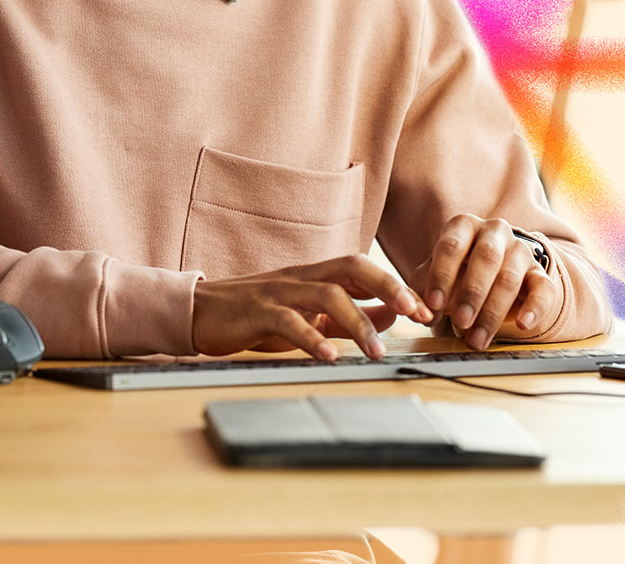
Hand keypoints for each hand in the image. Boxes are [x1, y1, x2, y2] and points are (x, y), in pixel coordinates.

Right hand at [192, 254, 433, 360]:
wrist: (199, 312)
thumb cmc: (254, 314)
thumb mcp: (306, 314)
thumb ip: (345, 315)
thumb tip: (390, 317)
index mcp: (315, 275)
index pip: (364, 269)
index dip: (396, 285)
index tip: (425, 309)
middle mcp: (302, 276)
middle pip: (353, 267)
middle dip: (388, 287)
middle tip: (415, 313)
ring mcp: (280, 291)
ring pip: (328, 295)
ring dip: (358, 322)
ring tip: (376, 351)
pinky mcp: (258, 311)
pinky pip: (290, 321)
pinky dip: (312, 339)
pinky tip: (329, 357)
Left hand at [414, 215, 556, 348]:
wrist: (491, 274)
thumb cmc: (455, 274)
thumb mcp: (433, 279)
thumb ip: (420, 295)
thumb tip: (420, 314)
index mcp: (464, 226)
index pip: (452, 245)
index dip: (442, 276)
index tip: (433, 305)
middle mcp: (494, 232)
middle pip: (486, 257)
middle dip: (472, 292)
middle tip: (460, 322)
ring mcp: (520, 250)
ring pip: (510, 277)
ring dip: (493, 311)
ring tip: (477, 338)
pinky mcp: (540, 273)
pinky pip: (543, 288)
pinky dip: (535, 307)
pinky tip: (523, 324)